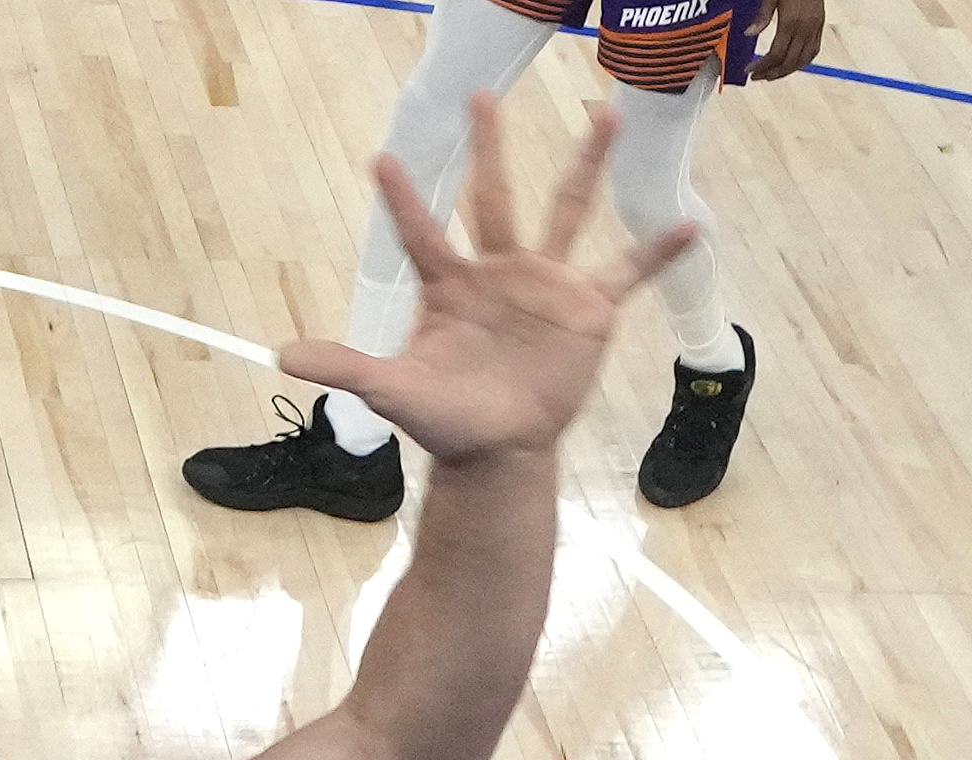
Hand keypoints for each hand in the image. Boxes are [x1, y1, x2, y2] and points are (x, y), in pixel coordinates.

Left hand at [278, 98, 694, 468]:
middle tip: (481, 95)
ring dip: (586, 164)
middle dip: (488, 147)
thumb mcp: (393, 391)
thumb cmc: (446, 421)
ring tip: (605, 115)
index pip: (422, 232)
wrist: (499, 454)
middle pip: (494, 196)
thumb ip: (345, 367)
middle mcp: (498, 271)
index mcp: (450, 285)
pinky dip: (659, 250)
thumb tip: (282, 357)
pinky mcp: (589, 311)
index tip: (380, 158)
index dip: (403, 199)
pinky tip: (689, 222)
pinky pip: (629, 271)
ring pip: (567, 210)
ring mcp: (547, 284)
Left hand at [753, 0, 828, 78]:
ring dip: (786, 71)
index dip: (762, 67)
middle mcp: (804, 29)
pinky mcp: (820, 27)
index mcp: (791, 22)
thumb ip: (762, 17)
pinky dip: (802, 63)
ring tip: (772, 74)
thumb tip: (749, 34)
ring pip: (802, 61)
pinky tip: (791, 64)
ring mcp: (814, 30)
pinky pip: (813, 52)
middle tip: (758, 76)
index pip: (776, 54)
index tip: (750, 71)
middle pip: (788, 62)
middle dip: (772, 73)